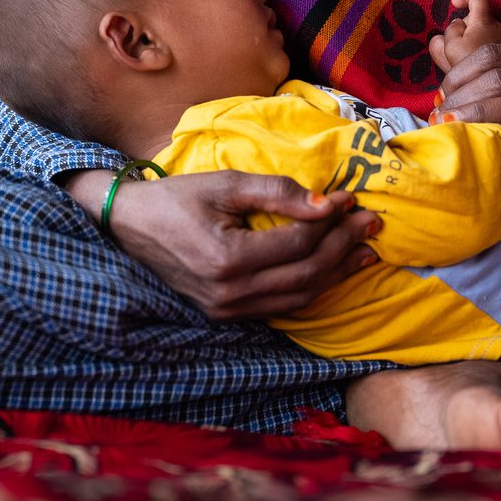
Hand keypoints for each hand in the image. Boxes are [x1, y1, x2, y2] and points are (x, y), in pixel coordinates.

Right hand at [73, 169, 378, 320]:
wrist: (128, 227)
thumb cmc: (176, 198)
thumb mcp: (225, 184)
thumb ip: (277, 192)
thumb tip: (327, 202)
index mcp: (228, 259)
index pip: (299, 242)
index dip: (332, 221)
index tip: (353, 199)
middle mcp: (230, 295)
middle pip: (306, 274)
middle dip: (344, 248)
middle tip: (372, 224)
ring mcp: (228, 311)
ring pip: (298, 298)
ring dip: (335, 274)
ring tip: (364, 252)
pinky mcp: (226, 316)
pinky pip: (280, 308)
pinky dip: (310, 290)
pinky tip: (330, 273)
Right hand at [435, 0, 500, 71]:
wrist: (500, 94)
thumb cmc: (472, 69)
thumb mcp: (449, 49)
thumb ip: (449, 32)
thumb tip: (455, 25)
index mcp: (484, 22)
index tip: (454, 4)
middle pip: (479, 20)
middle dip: (465, 30)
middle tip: (454, 50)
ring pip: (487, 36)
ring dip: (474, 46)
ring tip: (467, 66)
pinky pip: (495, 50)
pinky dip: (485, 57)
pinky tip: (479, 73)